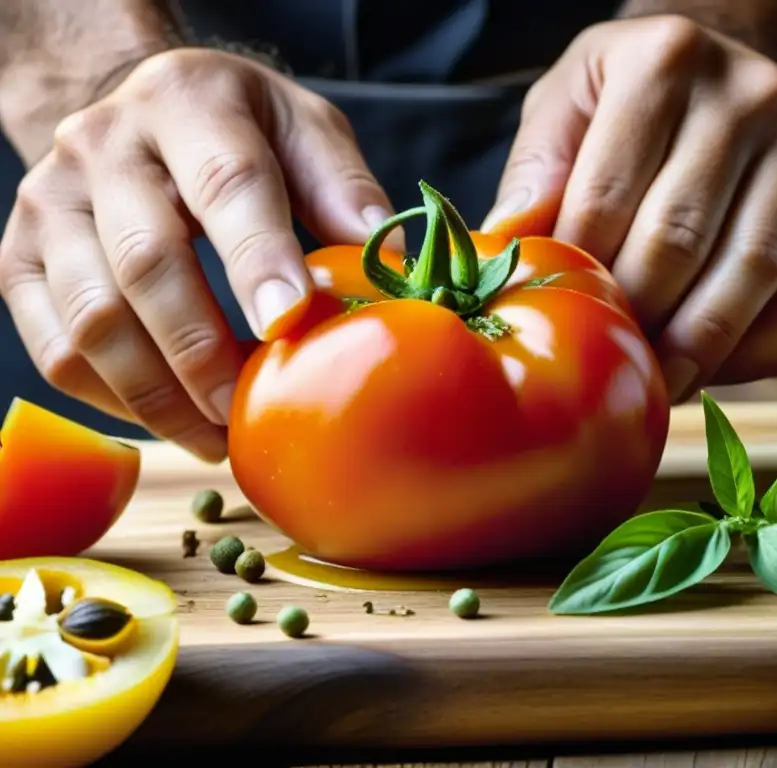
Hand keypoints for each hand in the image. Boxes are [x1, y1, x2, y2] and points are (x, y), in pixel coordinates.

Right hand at [0, 49, 395, 461]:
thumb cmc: (237, 130)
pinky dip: (114, 400)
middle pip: (147, 262)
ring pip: (92, 319)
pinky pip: (54, 349)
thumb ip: (342, 187)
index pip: (227, 182)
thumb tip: (388, 263)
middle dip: (204, 352)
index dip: (257, 260)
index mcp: (189, 102)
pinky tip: (169, 417)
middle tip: (248, 411)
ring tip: (217, 434)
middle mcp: (103, 146)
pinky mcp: (16, 256)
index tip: (290, 325)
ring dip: (159, 396)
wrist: (134, 112)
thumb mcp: (303, 129)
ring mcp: (49, 203)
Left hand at [483, 15, 776, 402]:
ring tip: (655, 383)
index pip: (605, 198)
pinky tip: (713, 369)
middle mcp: (749, 97)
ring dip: (696, 348)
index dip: (578, 277)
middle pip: (679, 240)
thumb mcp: (565, 102)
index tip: (558, 326)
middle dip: (635, 318)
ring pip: (751, 274)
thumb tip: (507, 246)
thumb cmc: (629, 96)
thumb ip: (536, 170)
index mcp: (664, 62)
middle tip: (605, 366)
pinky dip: (758, 353)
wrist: (723, 65)